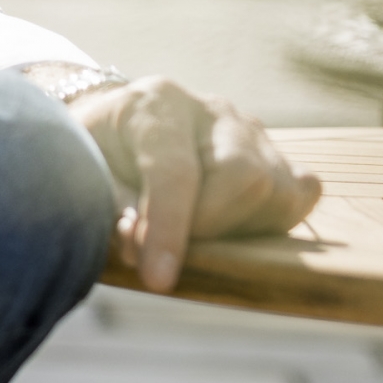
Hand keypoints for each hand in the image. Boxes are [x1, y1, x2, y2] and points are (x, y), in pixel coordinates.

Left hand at [70, 77, 320, 291]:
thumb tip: (140, 246)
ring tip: (193, 233)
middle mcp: (213, 110)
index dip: (167, 229)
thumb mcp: (82, 172)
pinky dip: (272, 221)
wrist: (116, 129)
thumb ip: (109, 207)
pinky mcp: (277, 154)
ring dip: (237, 231)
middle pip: (244, 175)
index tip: (158, 280)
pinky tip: (232, 226)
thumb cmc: (95, 154)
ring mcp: (252, 130)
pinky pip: (301, 192)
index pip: (174, 171)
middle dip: (208, 228)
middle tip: (168, 250)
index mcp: (157, 103)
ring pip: (277, 190)